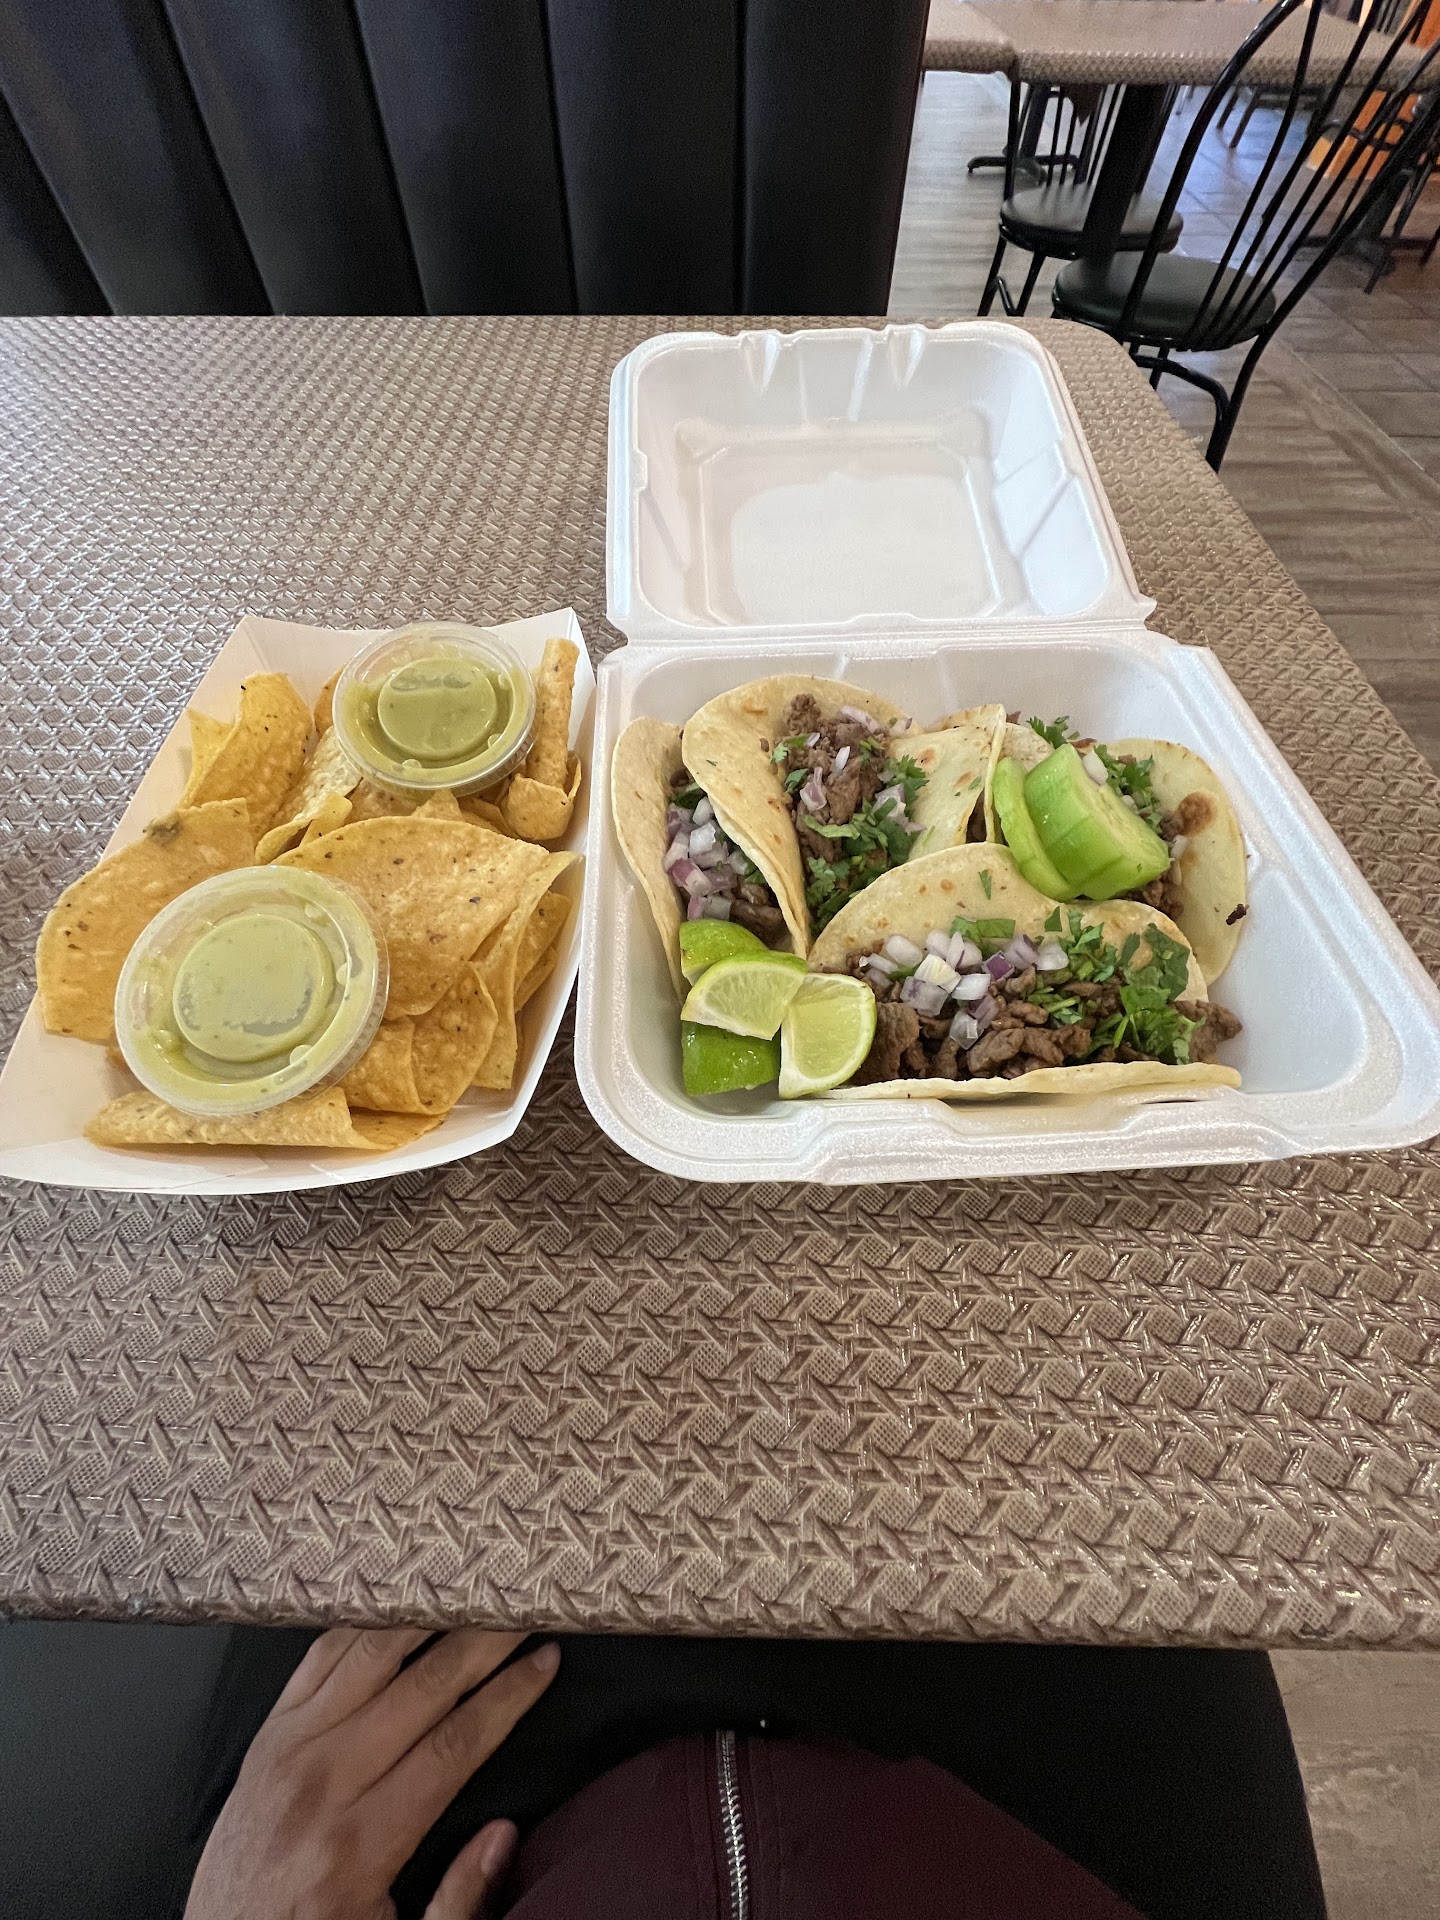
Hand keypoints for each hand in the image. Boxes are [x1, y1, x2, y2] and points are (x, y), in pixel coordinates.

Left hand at [185, 1626, 559, 1919]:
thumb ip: (456, 1900)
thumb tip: (503, 1834)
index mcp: (360, 1843)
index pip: (454, 1744)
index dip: (508, 1696)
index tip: (544, 1662)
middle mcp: (323, 1782)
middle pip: (423, 1687)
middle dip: (483, 1642)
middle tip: (522, 1610)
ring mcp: (289, 1749)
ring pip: (370, 1657)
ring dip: (427, 1617)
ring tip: (468, 1590)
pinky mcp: (268, 1733)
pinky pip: (319, 1658)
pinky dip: (362, 1625)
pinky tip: (396, 1605)